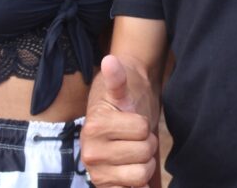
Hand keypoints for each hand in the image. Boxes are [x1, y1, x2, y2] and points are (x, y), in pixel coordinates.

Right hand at [81, 56, 156, 187]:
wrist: (116, 120)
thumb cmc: (124, 101)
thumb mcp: (123, 88)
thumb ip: (118, 79)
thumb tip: (111, 61)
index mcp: (94, 127)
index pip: (142, 130)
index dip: (144, 124)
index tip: (133, 120)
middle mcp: (90, 153)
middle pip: (144, 154)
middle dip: (146, 144)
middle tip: (134, 138)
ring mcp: (97, 174)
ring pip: (142, 175)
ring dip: (144, 163)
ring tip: (133, 152)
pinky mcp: (105, 187)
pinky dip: (139, 186)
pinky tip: (131, 175)